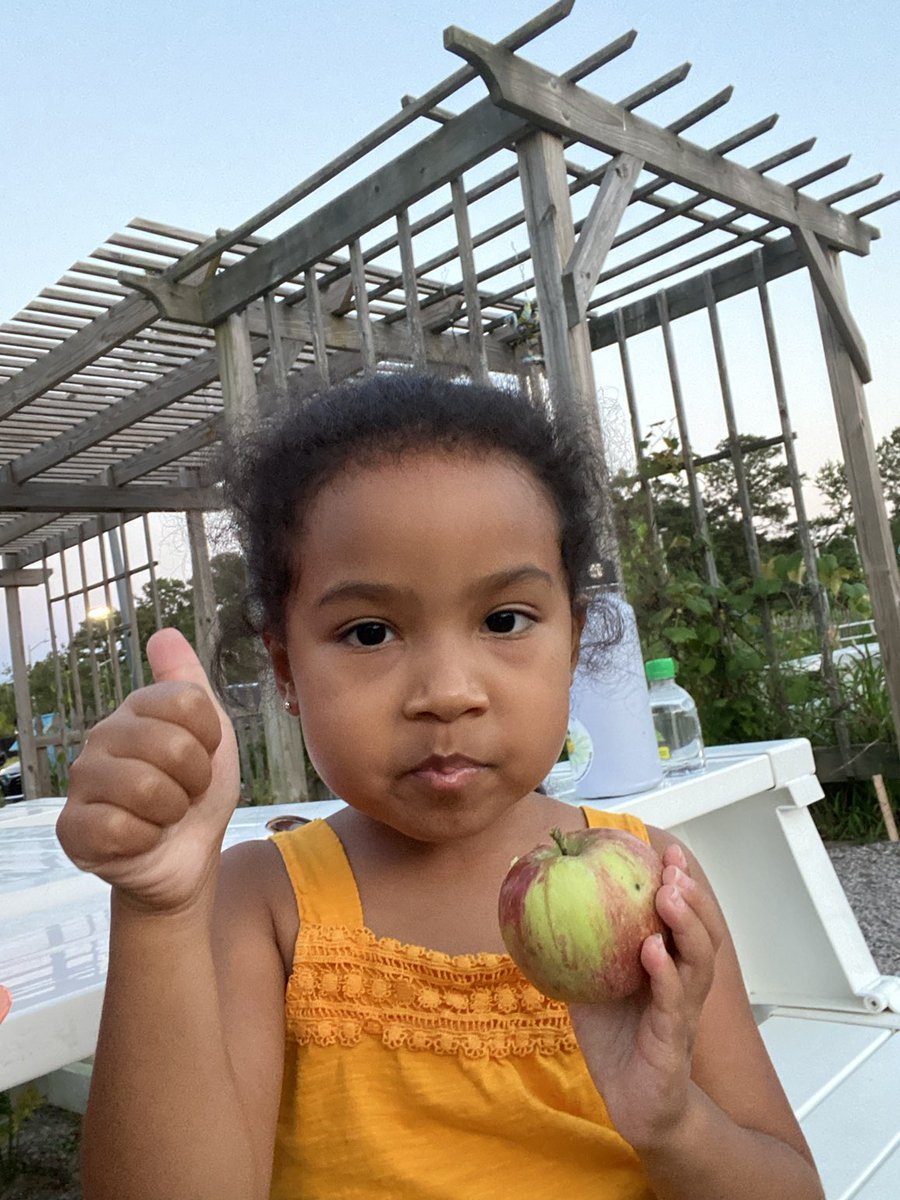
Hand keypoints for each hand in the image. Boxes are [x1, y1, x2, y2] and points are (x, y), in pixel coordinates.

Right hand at [57, 629, 239, 913]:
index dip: (210, 739)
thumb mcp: (211, 733)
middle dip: (196, 780)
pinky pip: (120, 827)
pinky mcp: (73, 826)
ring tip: (165, 814)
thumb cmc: (198, 794)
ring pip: (147, 788)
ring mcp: (84, 780)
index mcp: (138, 709)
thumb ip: (190, 683)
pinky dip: (146, 839)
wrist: (187, 858)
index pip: (188, 701)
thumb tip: (164, 634)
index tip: (203, 756)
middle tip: (186, 792)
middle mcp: (103, 735)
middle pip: (173, 746)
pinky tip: (140, 838)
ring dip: (173, 811)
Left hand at [567, 842, 724, 1149]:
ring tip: (668, 895)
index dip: (679, 882)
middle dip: (690, 894)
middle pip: (700, 931)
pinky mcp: (672, 1042)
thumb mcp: (589, 982)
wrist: (636, 1106)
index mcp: (669, 965)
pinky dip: (666, 975)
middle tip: (672, 866)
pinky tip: (652, 951)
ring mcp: (682, 1012)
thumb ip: (574, 946)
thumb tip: (532, 901)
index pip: (682, 916)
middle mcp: (683, 983)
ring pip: (697, 962)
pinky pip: (674, 1004)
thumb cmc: (614, 1039)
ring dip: (686, 925)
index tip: (664, 848)